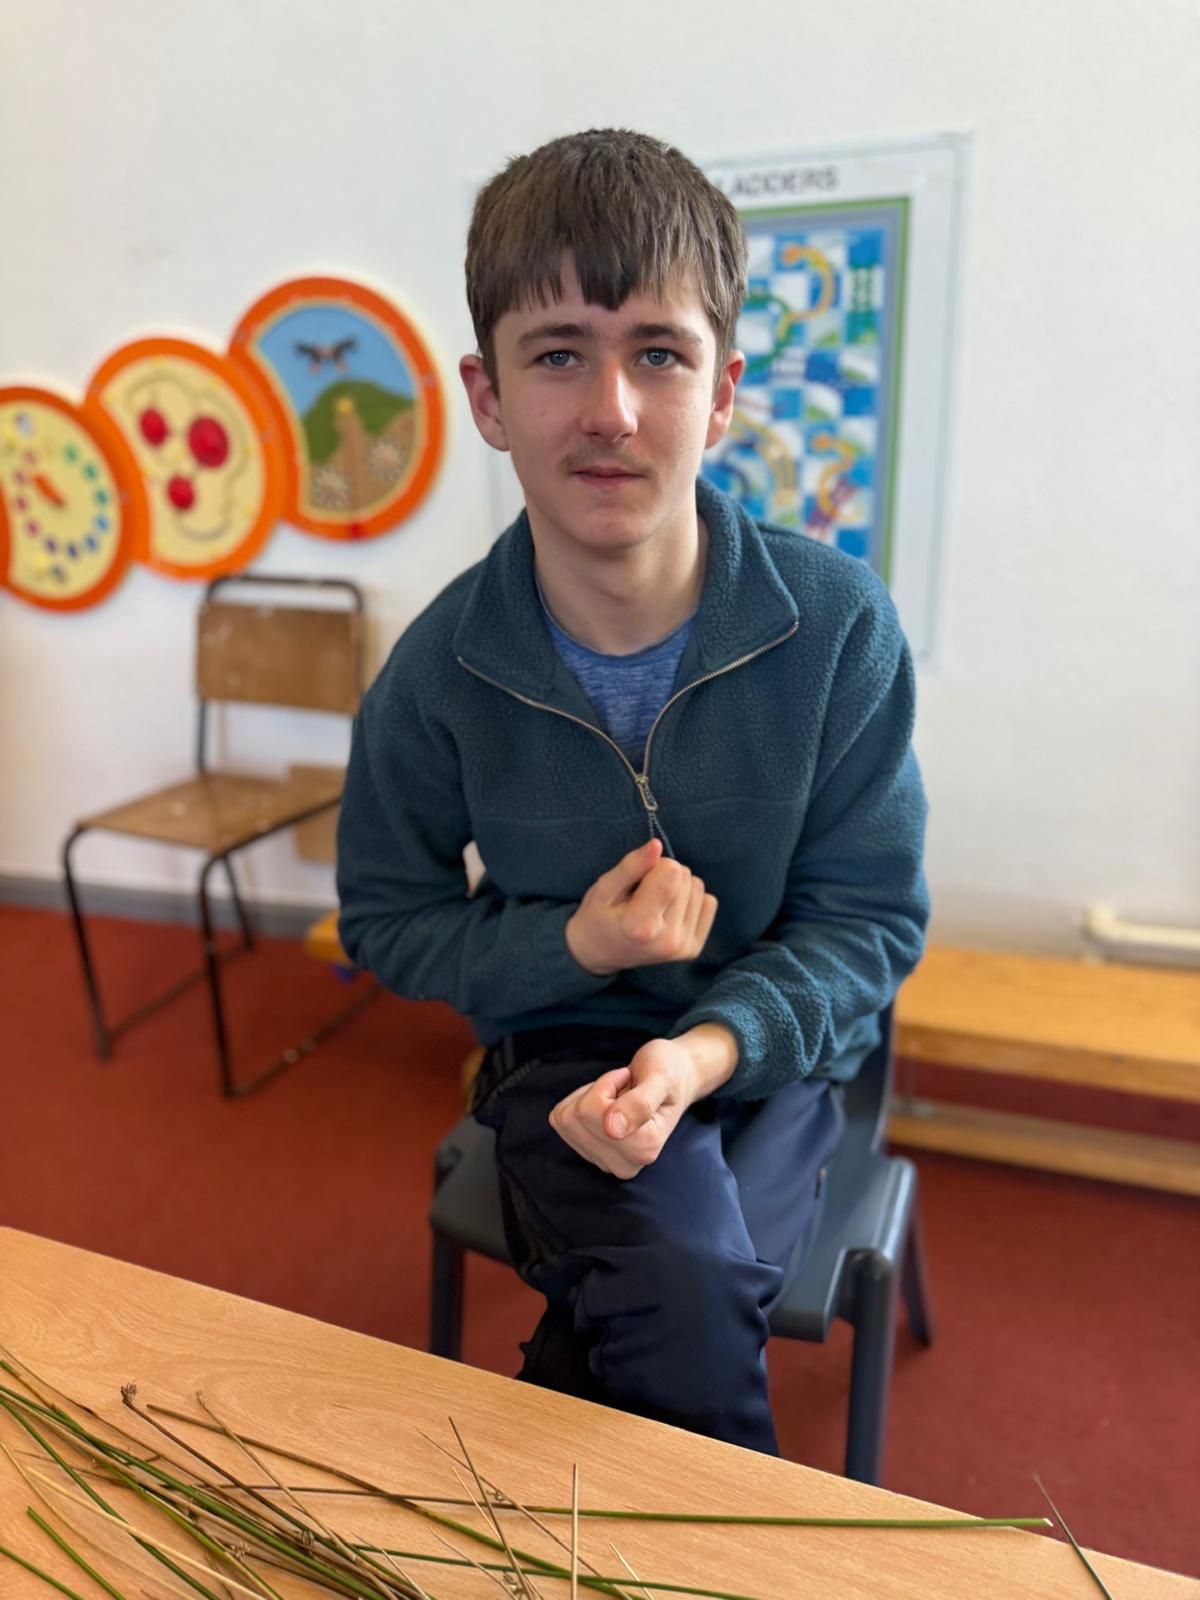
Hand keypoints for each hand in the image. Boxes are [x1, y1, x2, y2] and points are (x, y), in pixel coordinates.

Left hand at [548, 1027, 737, 1179]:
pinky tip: (608, 1103)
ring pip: (567, 1118)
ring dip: (589, 1096)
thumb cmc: (670, 1074)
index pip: (592, 1110)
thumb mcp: (661, 1078)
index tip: (632, 1083)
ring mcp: (603, 1161)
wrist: (673, 1080)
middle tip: (626, 1090)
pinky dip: (581, 1102)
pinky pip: (561, 1120)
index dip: (608, 1085)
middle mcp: (624, 1164)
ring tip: (619, 1096)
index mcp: (644, 1149)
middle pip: (577, 1116)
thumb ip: (641, 1103)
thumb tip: (613, 1130)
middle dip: (598, 1091)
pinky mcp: (587, 1152)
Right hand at [565, 838, 717, 977]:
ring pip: (698, 888)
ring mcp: (683, 948)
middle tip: (641, 893)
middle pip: (685, 878)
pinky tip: (669, 911)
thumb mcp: (604, 888)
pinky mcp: (693, 949)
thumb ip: (631, 866)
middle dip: (665, 876)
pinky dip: (690, 900)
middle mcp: (668, 940)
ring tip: (653, 903)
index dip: (655, 865)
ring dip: (678, 887)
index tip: (638, 878)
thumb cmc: (598, 916)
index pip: (672, 872)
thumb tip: (657, 845)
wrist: (599, 954)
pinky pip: (708, 903)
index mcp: (642, 925)